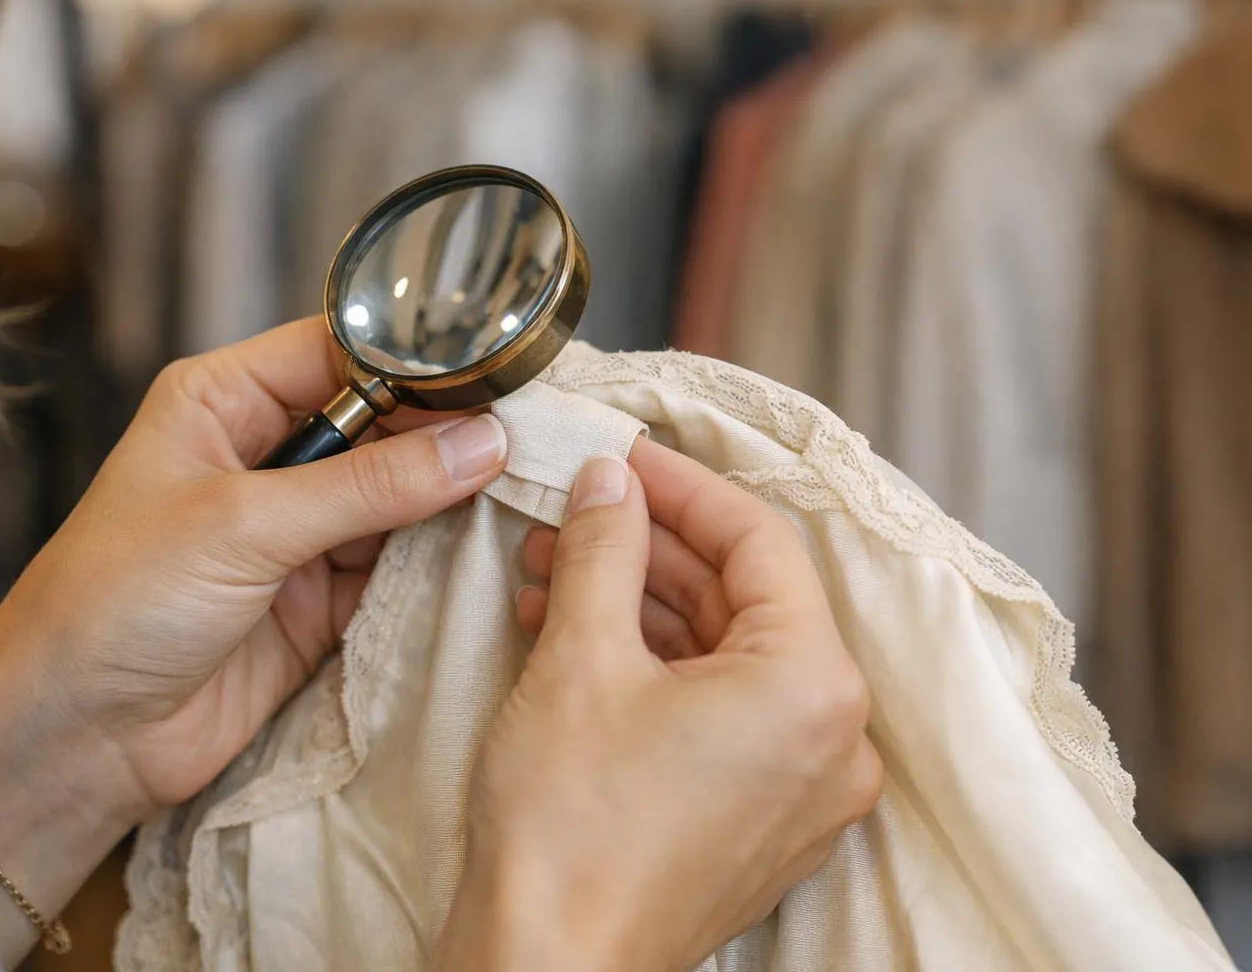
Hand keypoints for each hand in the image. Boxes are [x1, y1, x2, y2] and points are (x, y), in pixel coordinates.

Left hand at [0, 318, 507, 963]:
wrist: (75, 739)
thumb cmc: (117, 603)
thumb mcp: (245, 523)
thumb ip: (368, 485)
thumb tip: (481, 444)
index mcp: (223, 401)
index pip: (338, 351)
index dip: (415, 357)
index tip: (497, 370)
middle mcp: (264, 455)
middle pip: (380, 423)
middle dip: (446, 432)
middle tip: (532, 434)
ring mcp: (294, 531)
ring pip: (396, 496)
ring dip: (450, 498)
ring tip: (530, 485)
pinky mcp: (318, 601)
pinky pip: (395, 565)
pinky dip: (438, 561)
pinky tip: (492, 545)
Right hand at [433, 440, 881, 971]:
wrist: (545, 969)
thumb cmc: (570, 830)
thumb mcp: (581, 656)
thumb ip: (607, 547)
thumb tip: (612, 481)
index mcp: (813, 687)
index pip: (758, 543)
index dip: (681, 487)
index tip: (623, 456)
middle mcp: (831, 741)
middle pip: (742, 600)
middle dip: (647, 551)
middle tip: (574, 514)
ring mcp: (800, 790)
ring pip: (724, 658)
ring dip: (639, 608)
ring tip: (553, 574)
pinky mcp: (759, 823)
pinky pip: (719, 714)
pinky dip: (655, 670)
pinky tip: (575, 636)